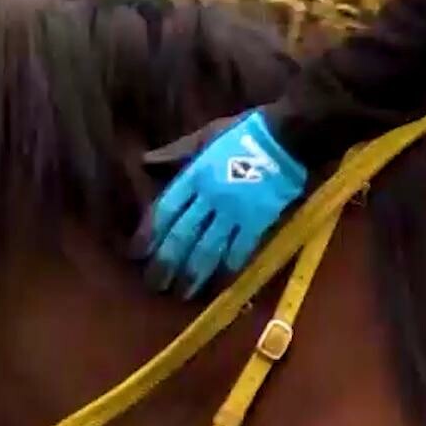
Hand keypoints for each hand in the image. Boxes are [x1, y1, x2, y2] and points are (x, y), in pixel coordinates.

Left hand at [140, 109, 308, 297]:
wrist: (290, 135)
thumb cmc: (246, 132)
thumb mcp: (205, 136)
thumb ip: (175, 153)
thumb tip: (144, 162)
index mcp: (194, 176)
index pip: (163, 211)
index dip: (147, 234)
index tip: (135, 254)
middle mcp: (209, 197)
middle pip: (181, 236)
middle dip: (165, 263)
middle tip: (154, 284)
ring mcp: (235, 211)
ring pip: (207, 249)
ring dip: (192, 274)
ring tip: (181, 292)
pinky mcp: (260, 220)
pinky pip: (240, 249)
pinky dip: (228, 267)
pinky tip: (218, 283)